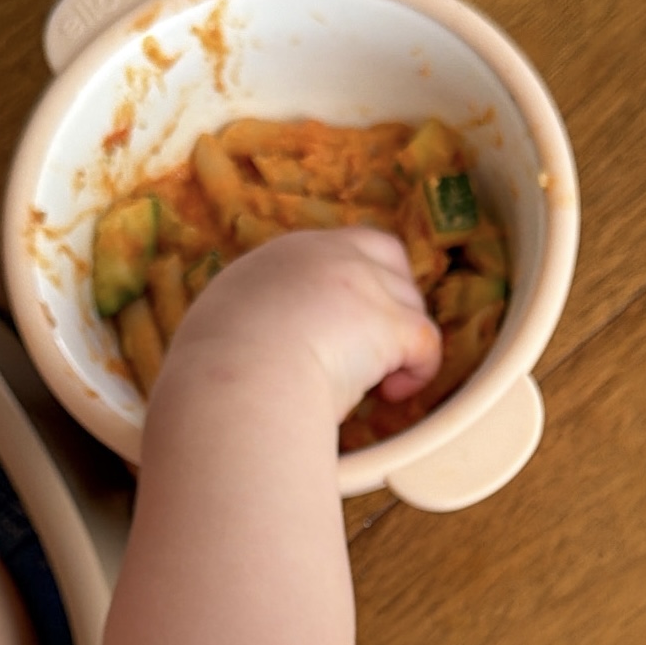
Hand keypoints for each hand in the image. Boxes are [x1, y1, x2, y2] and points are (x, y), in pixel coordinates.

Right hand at [170, 229, 440, 422]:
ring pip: (409, 302)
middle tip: (377, 344)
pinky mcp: (388, 320)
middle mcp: (324, 256)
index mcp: (278, 258)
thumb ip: (253, 321)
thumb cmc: (218, 376)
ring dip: (401, 341)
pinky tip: (393, 394)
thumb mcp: (224, 327)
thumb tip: (263, 349)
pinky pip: (426, 340)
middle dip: (392, 294)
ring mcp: (360, 283)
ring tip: (378, 384)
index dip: (350, 282)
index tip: (342, 324)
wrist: (233, 384)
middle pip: (384, 255)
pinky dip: (419, 370)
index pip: (332, 250)